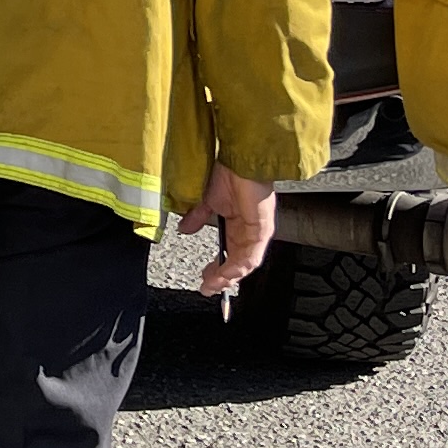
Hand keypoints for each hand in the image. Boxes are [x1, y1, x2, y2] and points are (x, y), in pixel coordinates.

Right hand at [178, 163, 276, 299]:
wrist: (240, 159)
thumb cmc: (229, 173)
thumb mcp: (207, 200)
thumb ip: (197, 217)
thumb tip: (184, 229)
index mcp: (238, 225)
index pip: (228, 254)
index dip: (216, 268)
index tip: (204, 279)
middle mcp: (250, 231)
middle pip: (237, 264)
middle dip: (221, 278)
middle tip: (207, 288)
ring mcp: (257, 232)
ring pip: (244, 264)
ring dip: (228, 277)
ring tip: (213, 285)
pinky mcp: (262, 230)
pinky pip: (251, 256)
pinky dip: (237, 268)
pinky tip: (225, 274)